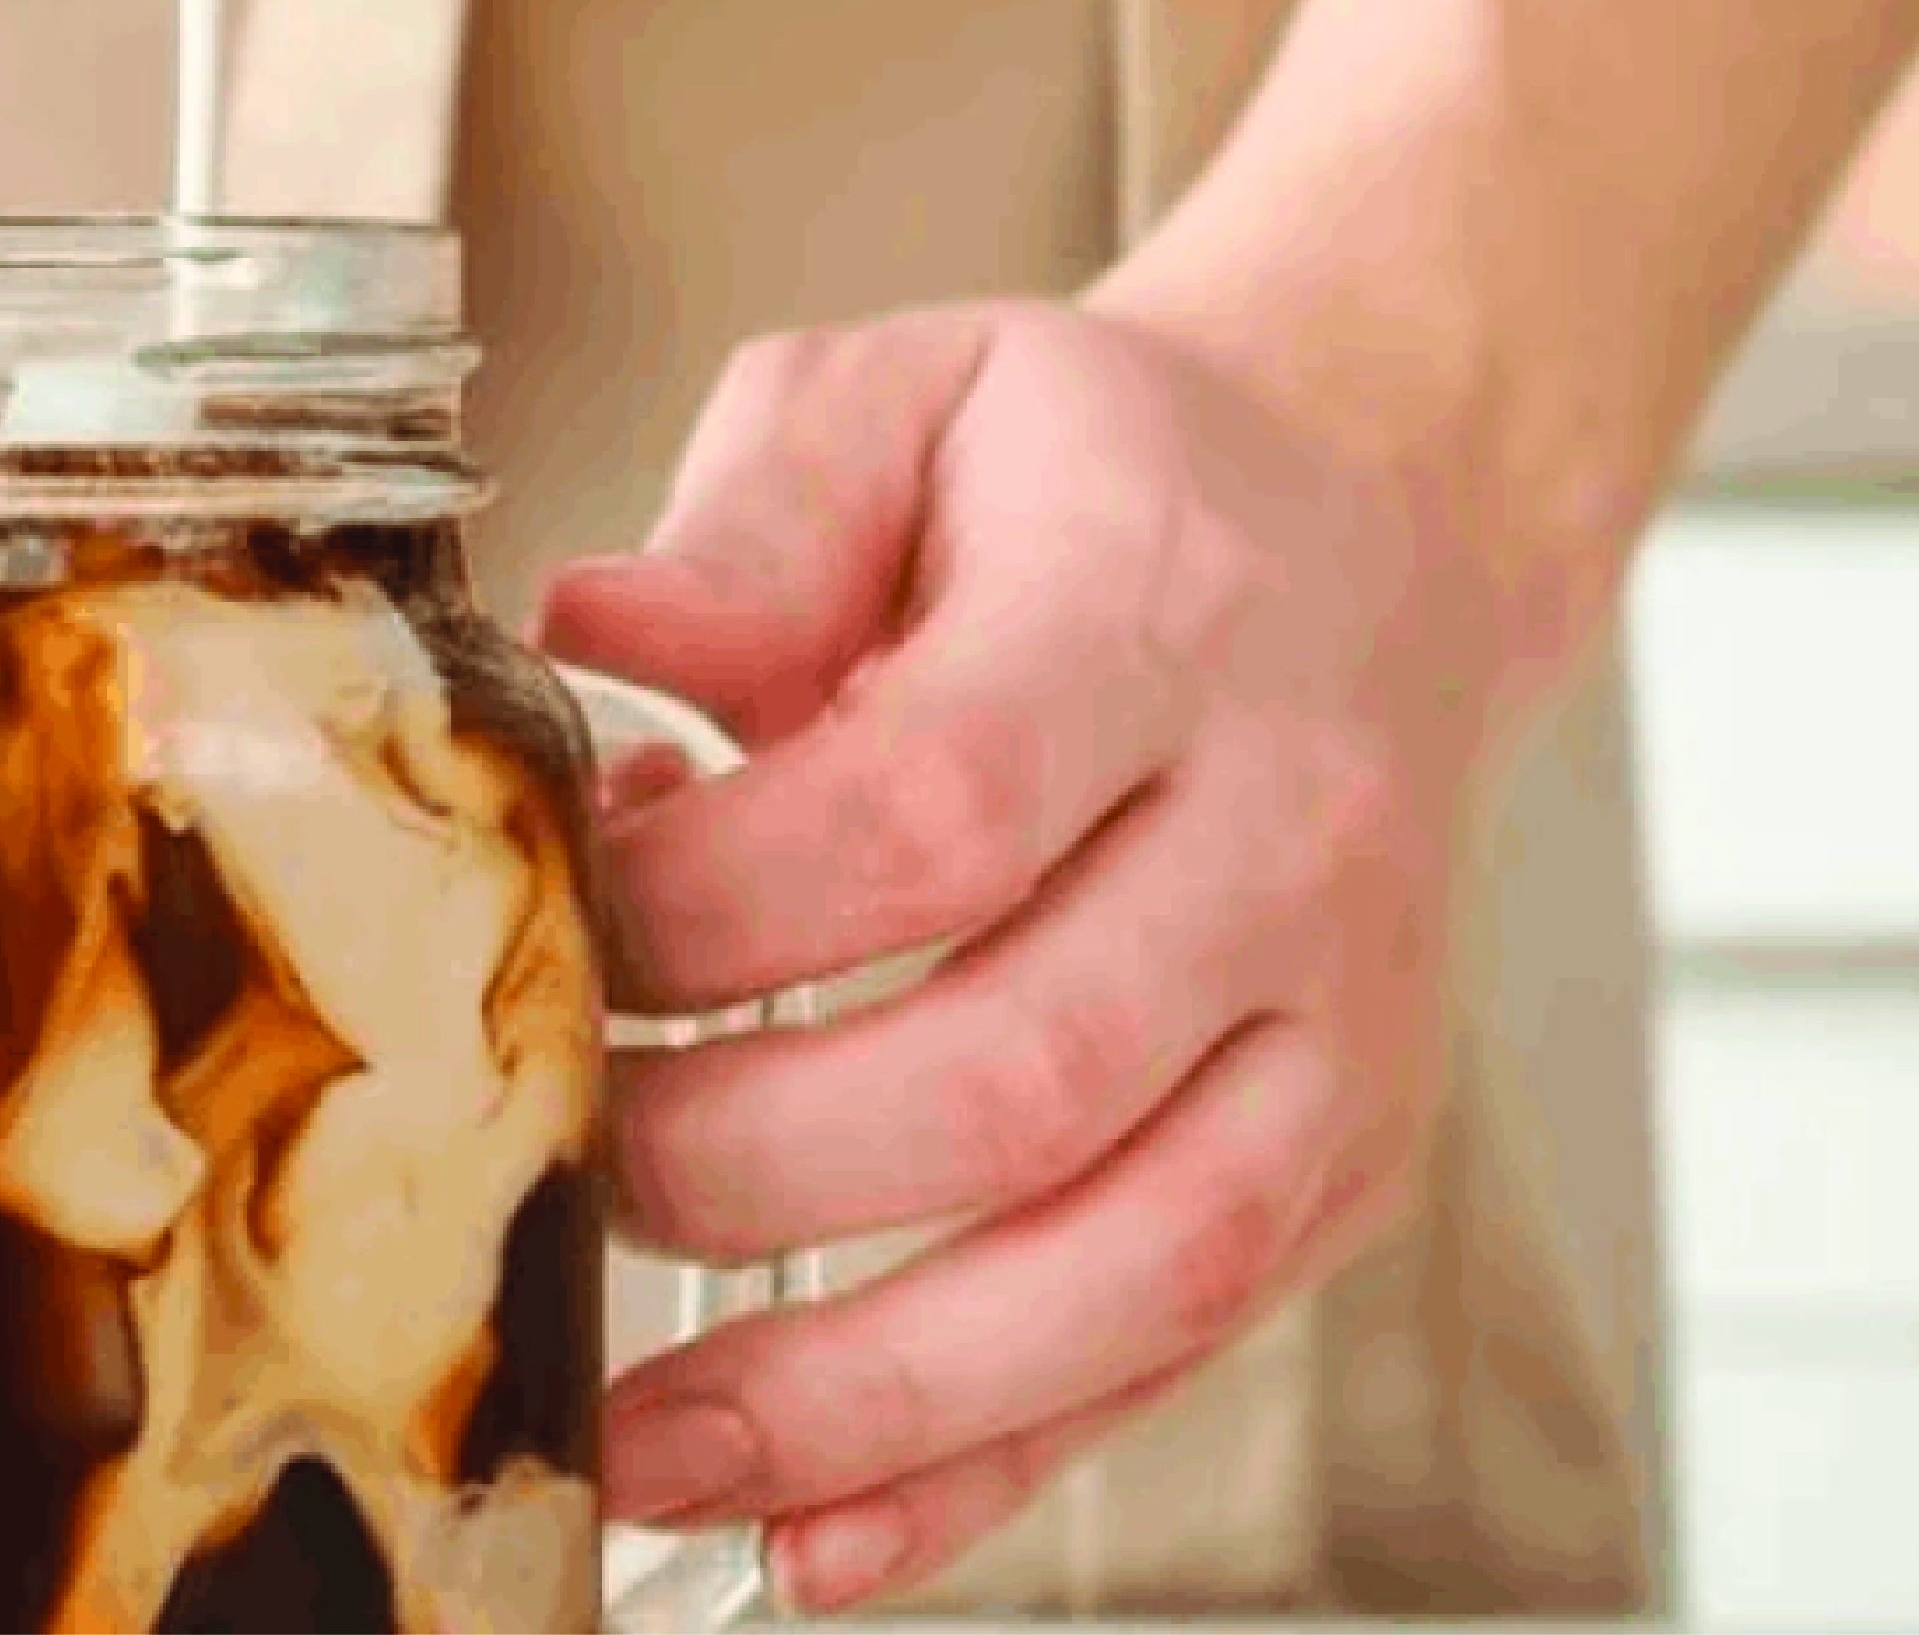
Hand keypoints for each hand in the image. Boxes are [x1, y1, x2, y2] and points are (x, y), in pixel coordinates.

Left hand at [536, 297, 1525, 1612]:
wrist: (1363, 529)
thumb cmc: (1074, 476)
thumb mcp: (902, 398)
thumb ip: (746, 517)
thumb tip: (593, 640)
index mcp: (1159, 622)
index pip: (938, 812)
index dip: (719, 912)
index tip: (567, 925)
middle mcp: (1289, 841)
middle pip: (1022, 1073)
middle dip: (749, 1168)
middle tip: (555, 1174)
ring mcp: (1342, 1030)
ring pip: (1133, 1264)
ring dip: (864, 1394)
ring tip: (641, 1449)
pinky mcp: (1344, 1166)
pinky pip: (1177, 1357)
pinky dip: (989, 1474)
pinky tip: (815, 1538)